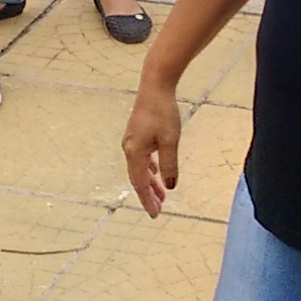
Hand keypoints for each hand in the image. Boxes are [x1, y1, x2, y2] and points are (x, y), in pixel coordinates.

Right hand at [122, 82, 183, 214]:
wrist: (155, 86)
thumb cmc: (163, 112)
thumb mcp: (170, 141)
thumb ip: (170, 165)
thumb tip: (170, 186)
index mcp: (135, 153)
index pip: (141, 184)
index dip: (148, 200)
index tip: (155, 215)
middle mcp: (129, 148)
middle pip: (138, 178)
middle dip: (148, 195)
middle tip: (158, 209)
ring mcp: (131, 140)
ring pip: (140, 168)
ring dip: (150, 182)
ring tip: (161, 195)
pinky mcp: (137, 133)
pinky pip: (141, 158)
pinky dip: (148, 169)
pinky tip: (156, 172)